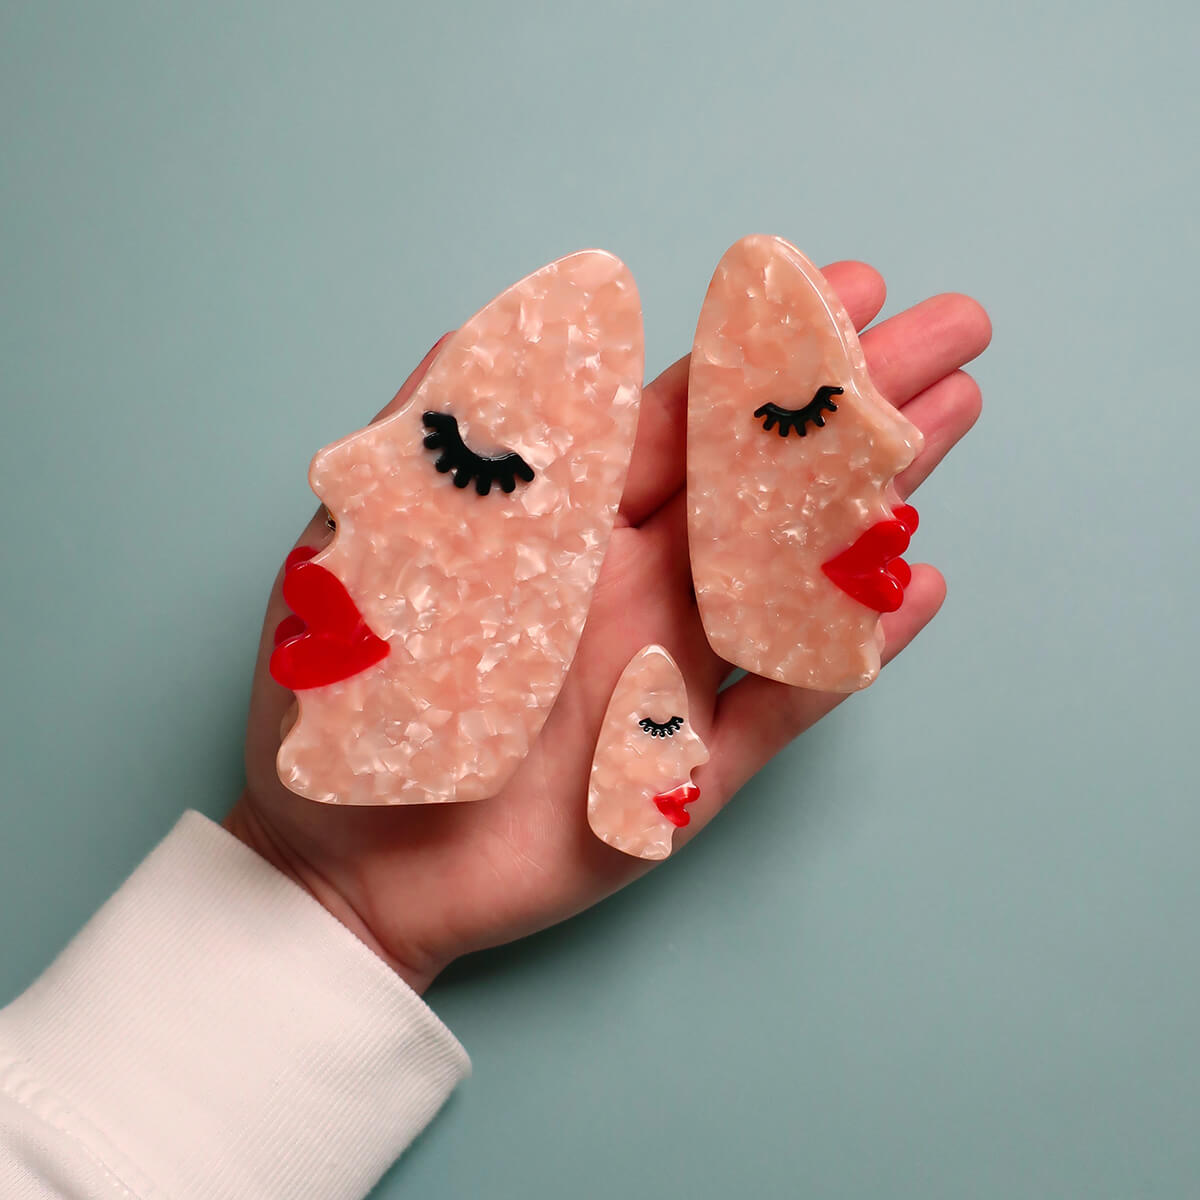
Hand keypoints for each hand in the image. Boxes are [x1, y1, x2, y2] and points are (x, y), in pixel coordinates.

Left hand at [225, 261, 990, 992]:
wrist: (345, 862)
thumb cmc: (350, 702)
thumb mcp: (369, 551)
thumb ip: (439, 444)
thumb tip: (513, 323)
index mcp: (562, 524)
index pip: (677, 417)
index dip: (759, 355)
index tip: (844, 289)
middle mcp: (628, 582)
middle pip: (758, 478)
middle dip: (852, 402)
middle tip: (950, 331)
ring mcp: (664, 670)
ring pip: (788, 571)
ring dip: (871, 497)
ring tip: (953, 421)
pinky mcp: (679, 768)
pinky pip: (779, 704)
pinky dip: (847, 653)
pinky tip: (910, 592)